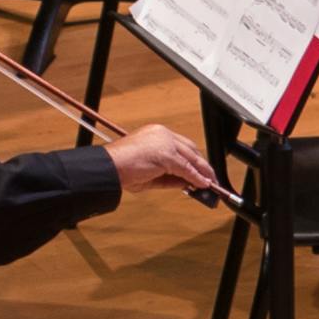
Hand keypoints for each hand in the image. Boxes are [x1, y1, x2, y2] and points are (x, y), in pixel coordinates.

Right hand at [103, 123, 222, 206]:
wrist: (109, 168)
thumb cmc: (120, 168)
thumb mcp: (149, 174)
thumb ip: (169, 177)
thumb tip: (186, 182)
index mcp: (155, 134)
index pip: (181, 145)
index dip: (192, 160)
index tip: (199, 171)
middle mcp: (162, 134)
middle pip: (190, 149)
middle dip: (201, 165)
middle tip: (208, 178)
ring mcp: (165, 143)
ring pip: (191, 157)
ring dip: (202, 172)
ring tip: (210, 183)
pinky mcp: (166, 154)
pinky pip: (186, 168)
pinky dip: (196, 177)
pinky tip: (202, 185)